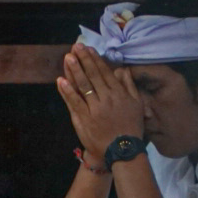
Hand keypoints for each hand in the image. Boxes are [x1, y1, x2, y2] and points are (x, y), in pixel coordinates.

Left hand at [55, 43, 143, 160]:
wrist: (122, 149)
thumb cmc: (130, 127)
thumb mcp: (136, 104)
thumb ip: (129, 86)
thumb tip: (122, 69)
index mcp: (119, 94)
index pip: (105, 73)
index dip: (95, 60)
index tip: (88, 49)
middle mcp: (107, 98)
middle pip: (93, 76)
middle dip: (84, 60)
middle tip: (76, 47)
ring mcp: (95, 109)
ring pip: (83, 86)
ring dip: (75, 71)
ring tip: (68, 58)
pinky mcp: (84, 119)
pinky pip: (74, 102)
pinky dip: (67, 91)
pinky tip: (61, 80)